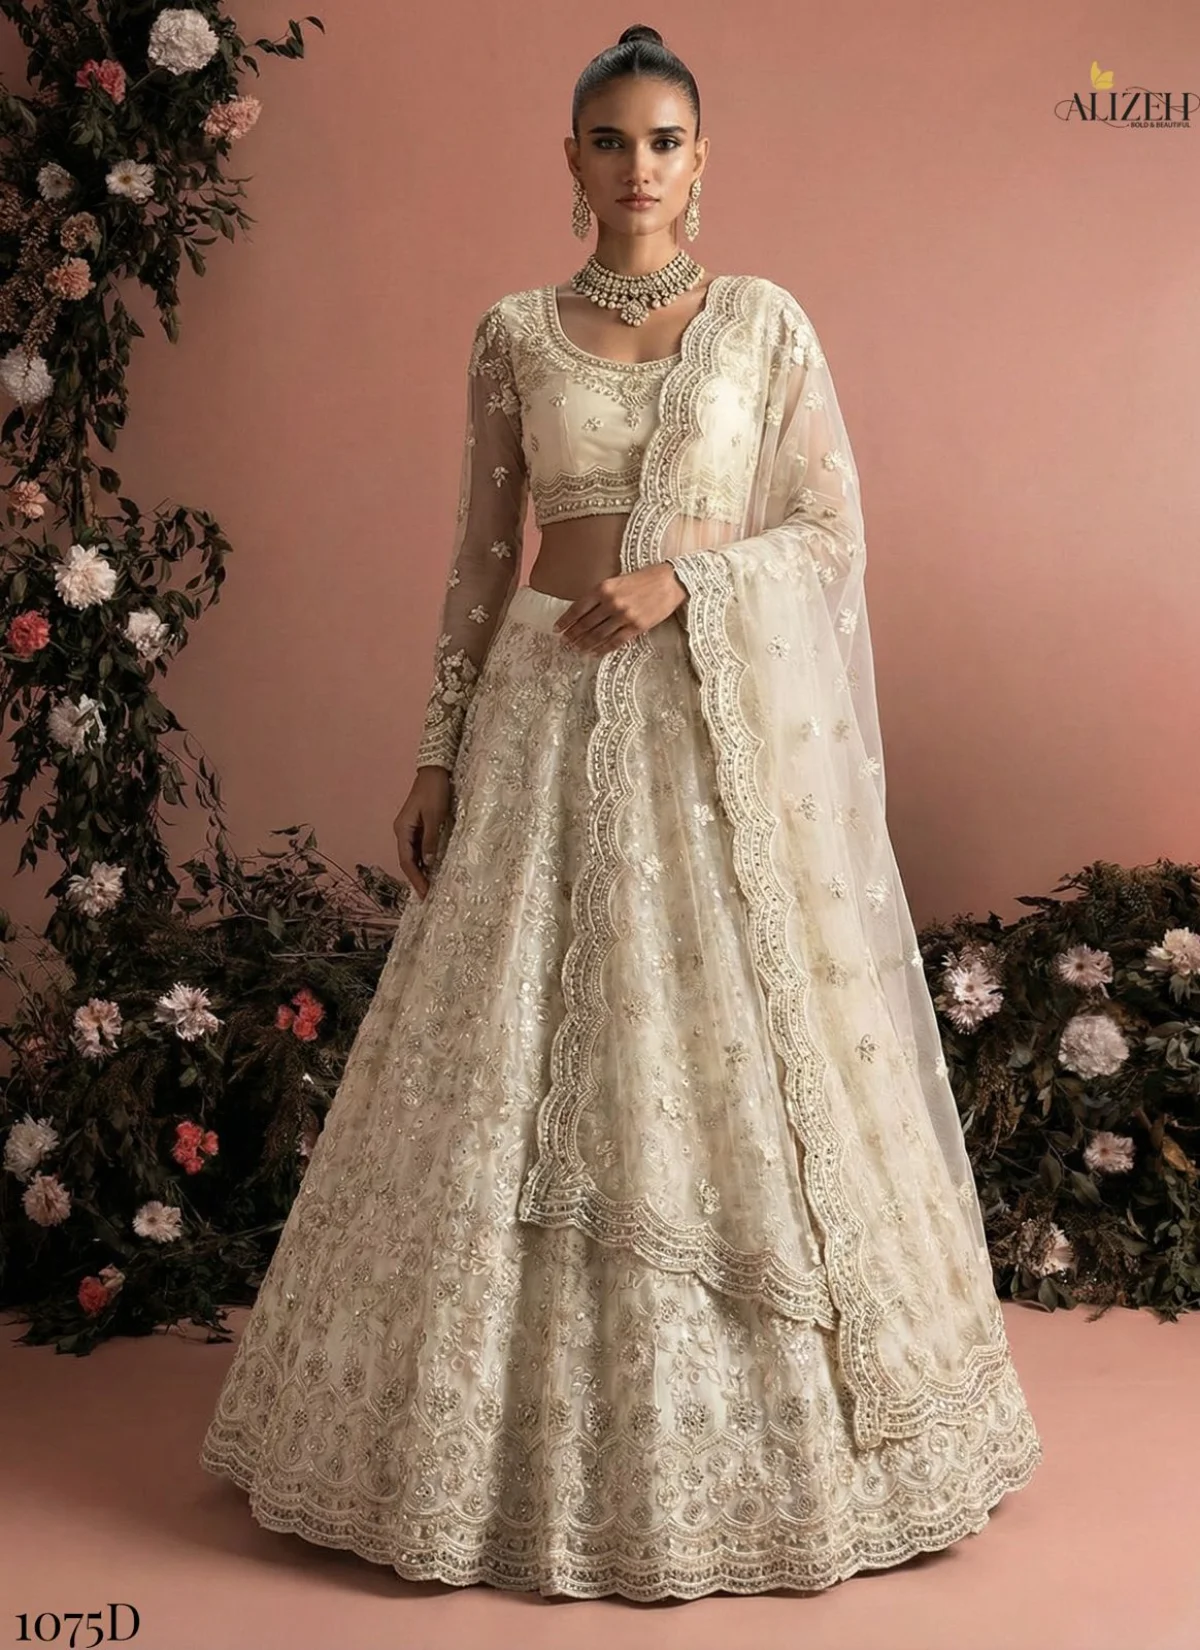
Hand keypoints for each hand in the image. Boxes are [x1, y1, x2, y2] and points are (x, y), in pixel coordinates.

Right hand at [394, 767, 451, 900]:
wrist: (434, 772)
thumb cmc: (435, 792)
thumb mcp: (435, 816)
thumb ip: (431, 840)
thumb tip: (429, 863)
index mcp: (403, 829)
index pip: (406, 860)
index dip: (415, 878)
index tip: (424, 893)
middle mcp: (402, 831)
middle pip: (407, 860)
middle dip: (416, 878)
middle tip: (427, 895)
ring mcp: (409, 828)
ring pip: (412, 855)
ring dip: (420, 870)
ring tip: (429, 886)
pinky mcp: (417, 825)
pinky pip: (418, 847)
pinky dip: (424, 859)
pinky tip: (432, 868)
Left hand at [553, 563, 686, 655]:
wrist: (671, 581)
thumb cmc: (644, 578)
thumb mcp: (617, 579)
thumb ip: (601, 594)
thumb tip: (584, 611)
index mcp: (604, 588)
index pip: (578, 608)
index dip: (565, 620)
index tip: (557, 629)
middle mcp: (611, 603)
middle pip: (586, 624)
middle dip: (573, 635)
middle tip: (564, 642)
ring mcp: (624, 616)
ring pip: (598, 635)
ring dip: (585, 644)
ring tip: (576, 649)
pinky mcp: (636, 627)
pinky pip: (615, 642)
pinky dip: (603, 648)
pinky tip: (594, 652)